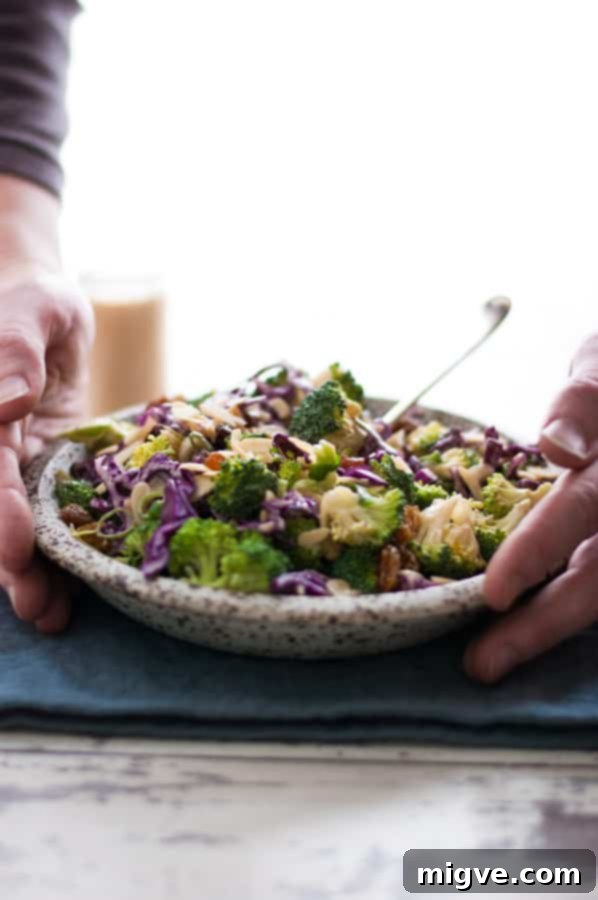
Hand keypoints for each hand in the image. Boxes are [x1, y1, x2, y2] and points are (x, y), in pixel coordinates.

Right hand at [0, 177, 93, 632]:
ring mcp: (16, 466)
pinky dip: (59, 552)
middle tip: (39, 609)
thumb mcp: (33, 312)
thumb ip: (15, 351)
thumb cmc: (36, 304)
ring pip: (16, 526)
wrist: (48, 310)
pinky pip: (49, 516)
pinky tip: (76, 589)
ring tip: (54, 617)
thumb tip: (11, 402)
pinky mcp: (44, 473)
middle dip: (12, 564)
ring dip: (31, 573)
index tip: (16, 550)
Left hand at [464, 334, 597, 681]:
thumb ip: (588, 396)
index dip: (540, 550)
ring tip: (490, 660)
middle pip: (597, 576)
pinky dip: (561, 610)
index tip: (495, 594)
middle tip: (480, 663)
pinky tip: (522, 629)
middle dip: (542, 624)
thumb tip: (557, 445)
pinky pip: (592, 580)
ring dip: (548, 628)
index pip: (585, 505)